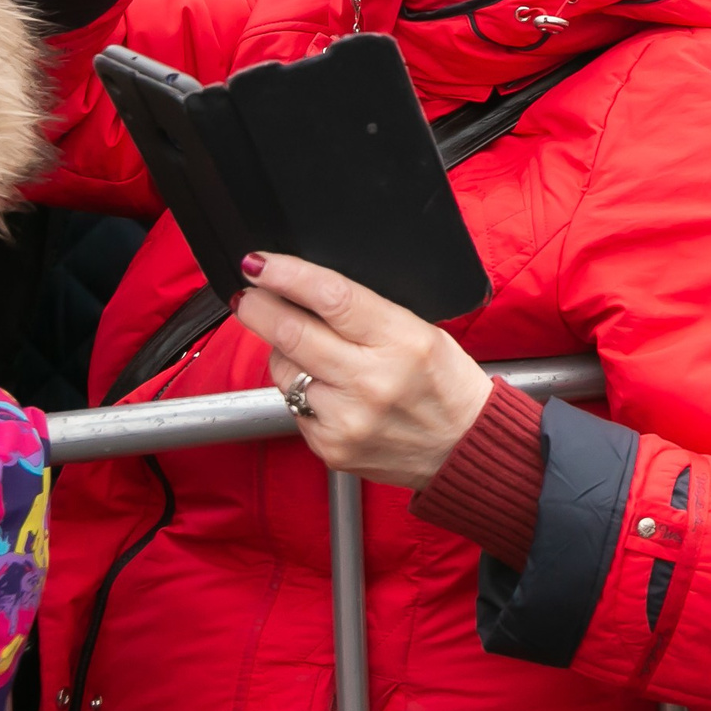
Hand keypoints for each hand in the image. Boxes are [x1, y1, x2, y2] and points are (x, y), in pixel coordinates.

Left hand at [234, 251, 493, 489]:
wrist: (463, 447)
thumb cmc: (446, 383)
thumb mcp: (422, 332)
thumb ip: (365, 314)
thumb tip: (305, 291)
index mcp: (403, 341)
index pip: (332, 298)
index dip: (288, 275)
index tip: (260, 263)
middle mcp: (372, 381)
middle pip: (293, 333)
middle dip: (258, 308)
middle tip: (247, 295)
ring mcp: (347, 418)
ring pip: (285, 371)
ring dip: (284, 352)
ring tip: (310, 352)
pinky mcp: (329, 446)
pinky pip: (294, 405)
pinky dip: (301, 390)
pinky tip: (327, 390)